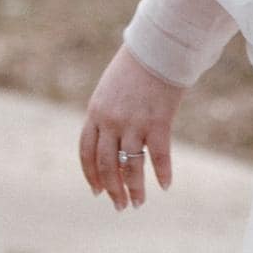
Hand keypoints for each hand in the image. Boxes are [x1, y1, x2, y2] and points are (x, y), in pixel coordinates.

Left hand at [78, 43, 183, 209]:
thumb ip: (106, 114)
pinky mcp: (158, 121)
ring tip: (139, 203)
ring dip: (134, 189)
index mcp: (95, 112)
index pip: (86, 152)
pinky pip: (159, 156)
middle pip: (107, 165)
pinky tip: (165, 185)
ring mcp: (134, 122)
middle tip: (120, 206)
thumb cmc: (135, 66)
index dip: (91, 175)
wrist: (157, 47)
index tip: (97, 191)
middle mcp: (111, 121)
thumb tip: (111, 142)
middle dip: (113, 189)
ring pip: (130, 166)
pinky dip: (163, 173)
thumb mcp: (110, 90)